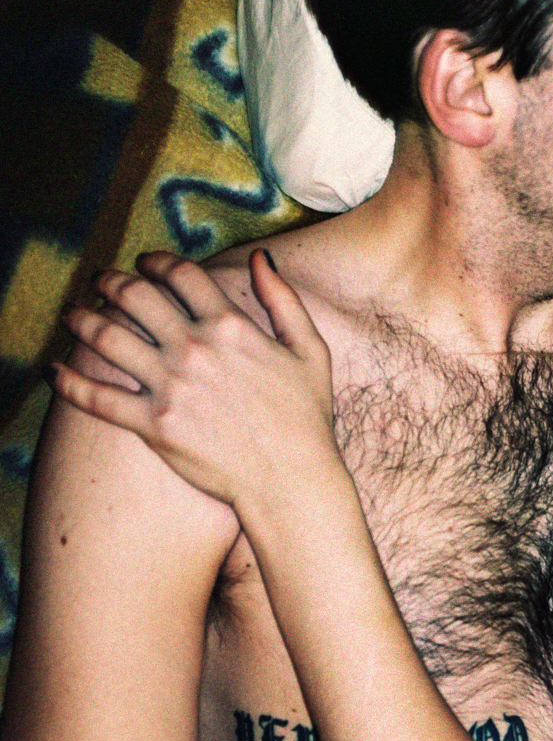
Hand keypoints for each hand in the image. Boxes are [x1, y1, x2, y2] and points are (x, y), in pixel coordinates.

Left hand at [53, 250, 334, 512]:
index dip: (156, 261)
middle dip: (112, 281)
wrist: (292, 481)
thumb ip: (284, 300)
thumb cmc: (306, 419)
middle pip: (135, 296)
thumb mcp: (310, 351)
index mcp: (231, 326)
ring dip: (82, 319)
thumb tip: (262, 259)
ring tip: (73, 315)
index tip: (145, 263)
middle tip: (102, 281)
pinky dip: (69, 382)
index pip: (179, 273)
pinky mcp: (154, 426)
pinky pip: (98, 398)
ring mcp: (171, 387)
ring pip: (108, 338)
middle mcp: (195, 350)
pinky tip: (54, 371)